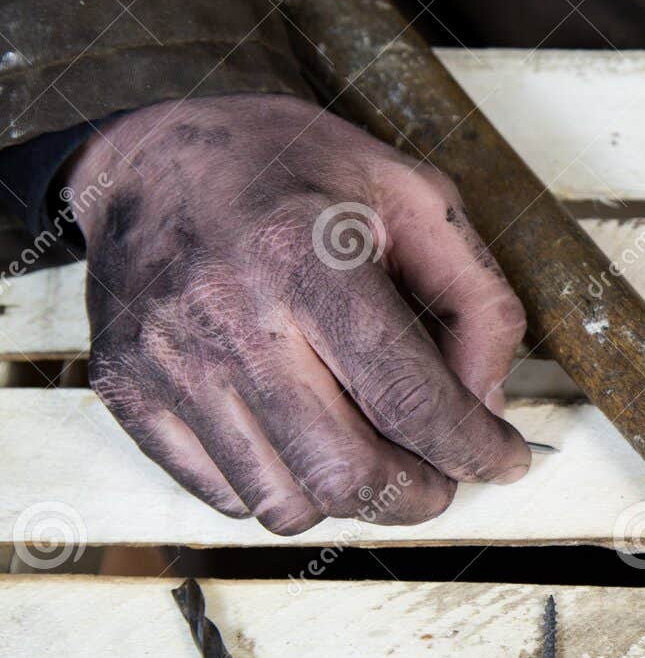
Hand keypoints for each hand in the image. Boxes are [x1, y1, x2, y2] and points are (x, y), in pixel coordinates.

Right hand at [68, 94, 530, 533]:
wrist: (150, 154)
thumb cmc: (294, 168)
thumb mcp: (414, 195)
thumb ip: (475, 298)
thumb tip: (487, 407)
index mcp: (303, 254)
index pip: (407, 397)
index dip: (472, 448)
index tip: (504, 461)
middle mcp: (226, 316)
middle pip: (345, 472)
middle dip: (418, 496)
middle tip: (444, 477)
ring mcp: (168, 363)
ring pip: (285, 503)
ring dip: (353, 501)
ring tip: (377, 454)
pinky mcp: (128, 393)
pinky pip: (223, 495)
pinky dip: (285, 491)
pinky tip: (307, 441)